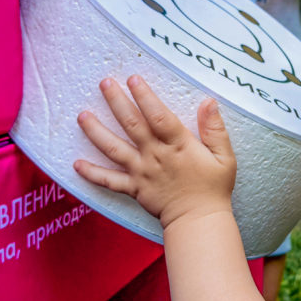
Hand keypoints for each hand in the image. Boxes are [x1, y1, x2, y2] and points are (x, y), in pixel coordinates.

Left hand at [73, 75, 236, 228]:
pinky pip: (109, 181)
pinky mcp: (134, 188)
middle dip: (117, 102)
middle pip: (132, 124)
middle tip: (105, 83)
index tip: (134, 79)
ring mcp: (141, 172)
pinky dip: (92, 173)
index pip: (158, 116)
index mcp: (178, 145)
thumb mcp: (224, 157)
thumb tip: (208, 102)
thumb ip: (215, 129)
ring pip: (114, 149)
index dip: (145, 96)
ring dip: (96, 132)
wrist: (199, 221)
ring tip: (82, 116)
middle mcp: (155, 155)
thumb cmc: (213, 188)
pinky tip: (76, 164)